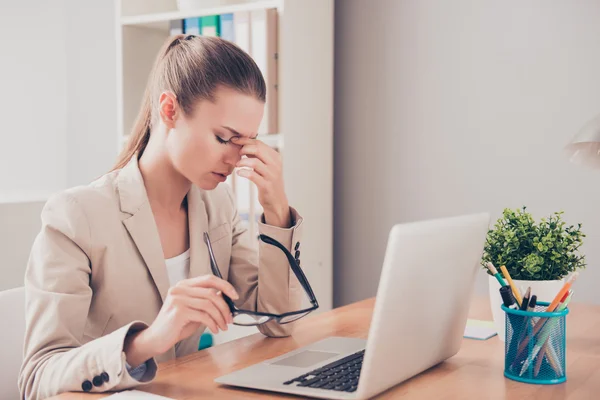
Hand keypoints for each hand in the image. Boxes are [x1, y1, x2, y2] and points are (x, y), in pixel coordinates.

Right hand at [124, 275, 238, 365]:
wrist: (156, 339)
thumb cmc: (177, 325)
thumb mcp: (194, 309)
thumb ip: (206, 301)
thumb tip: (226, 297)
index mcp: (184, 284)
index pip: (209, 279)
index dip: (225, 286)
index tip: (235, 296)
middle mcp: (180, 288)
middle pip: (211, 293)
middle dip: (225, 307)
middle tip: (230, 319)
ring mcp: (178, 299)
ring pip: (209, 304)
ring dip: (220, 317)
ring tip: (223, 327)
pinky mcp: (178, 311)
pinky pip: (203, 315)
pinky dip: (213, 323)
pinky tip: (214, 330)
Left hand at [231, 136, 290, 227]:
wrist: (276, 200)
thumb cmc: (268, 180)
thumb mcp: (265, 165)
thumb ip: (257, 155)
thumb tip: (243, 143)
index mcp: (275, 157)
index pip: (259, 144)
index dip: (245, 140)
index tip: (234, 140)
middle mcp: (275, 164)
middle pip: (257, 149)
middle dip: (244, 149)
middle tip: (237, 153)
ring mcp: (271, 175)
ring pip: (255, 162)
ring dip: (242, 162)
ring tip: (237, 164)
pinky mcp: (266, 185)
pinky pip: (253, 176)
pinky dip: (243, 172)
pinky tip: (239, 173)